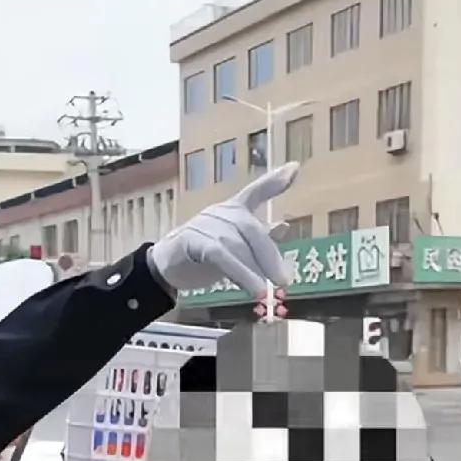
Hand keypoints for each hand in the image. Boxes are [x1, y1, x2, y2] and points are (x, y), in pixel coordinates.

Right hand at [147, 163, 298, 298]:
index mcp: (233, 210)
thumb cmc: (204, 254)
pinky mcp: (191, 240)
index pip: (255, 191)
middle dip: (269, 256)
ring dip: (254, 270)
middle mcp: (221, 212)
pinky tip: (254, 289)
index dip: (274, 180)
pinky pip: (220, 256)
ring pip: (236, 245)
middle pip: (251, 229)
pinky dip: (240, 274)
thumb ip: (260, 239)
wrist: (165, 266)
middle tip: (284, 281)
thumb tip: (284, 227)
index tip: (295, 168)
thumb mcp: (237, 248)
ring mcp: (204, 224)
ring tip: (266, 292)